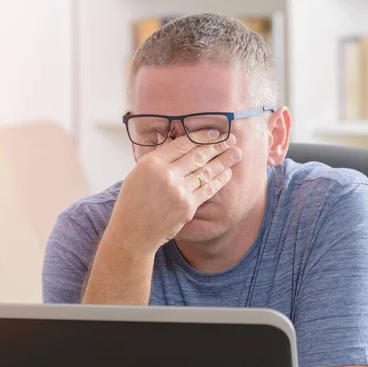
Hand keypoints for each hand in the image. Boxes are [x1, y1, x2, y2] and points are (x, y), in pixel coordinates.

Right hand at [108, 131, 241, 252]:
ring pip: (206, 171)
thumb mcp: (137, 173)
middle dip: (217, 146)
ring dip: (224, 161)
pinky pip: (208, 189)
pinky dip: (219, 180)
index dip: (201, 137)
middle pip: (197, 155)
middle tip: (231, 139)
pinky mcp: (188, 206)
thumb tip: (179, 147)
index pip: (182, 144)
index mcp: (151, 162)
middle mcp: (166, 174)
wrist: (132, 232)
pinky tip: (227, 173)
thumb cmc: (132, 202)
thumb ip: (158, 160)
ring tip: (236, 153)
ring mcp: (179, 191)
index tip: (214, 133)